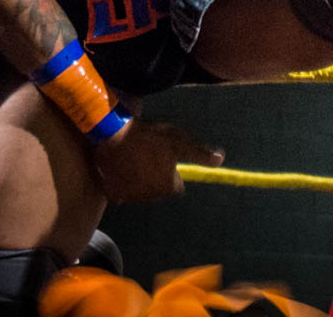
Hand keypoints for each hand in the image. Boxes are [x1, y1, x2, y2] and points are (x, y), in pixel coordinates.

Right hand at [92, 119, 223, 203]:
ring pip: (140, 190)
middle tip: (148, 155)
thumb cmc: (149, 137)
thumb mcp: (178, 141)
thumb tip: (220, 160)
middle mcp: (151, 197)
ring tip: (134, 159)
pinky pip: (122, 192)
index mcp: (168, 187)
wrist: (112, 136)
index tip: (163, 156)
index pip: (175, 185)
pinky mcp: (113, 194)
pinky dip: (122, 183)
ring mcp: (131, 197)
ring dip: (140, 180)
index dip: (170, 171)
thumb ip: (199, 153)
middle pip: (158, 189)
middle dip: (155, 177)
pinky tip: (121, 168)